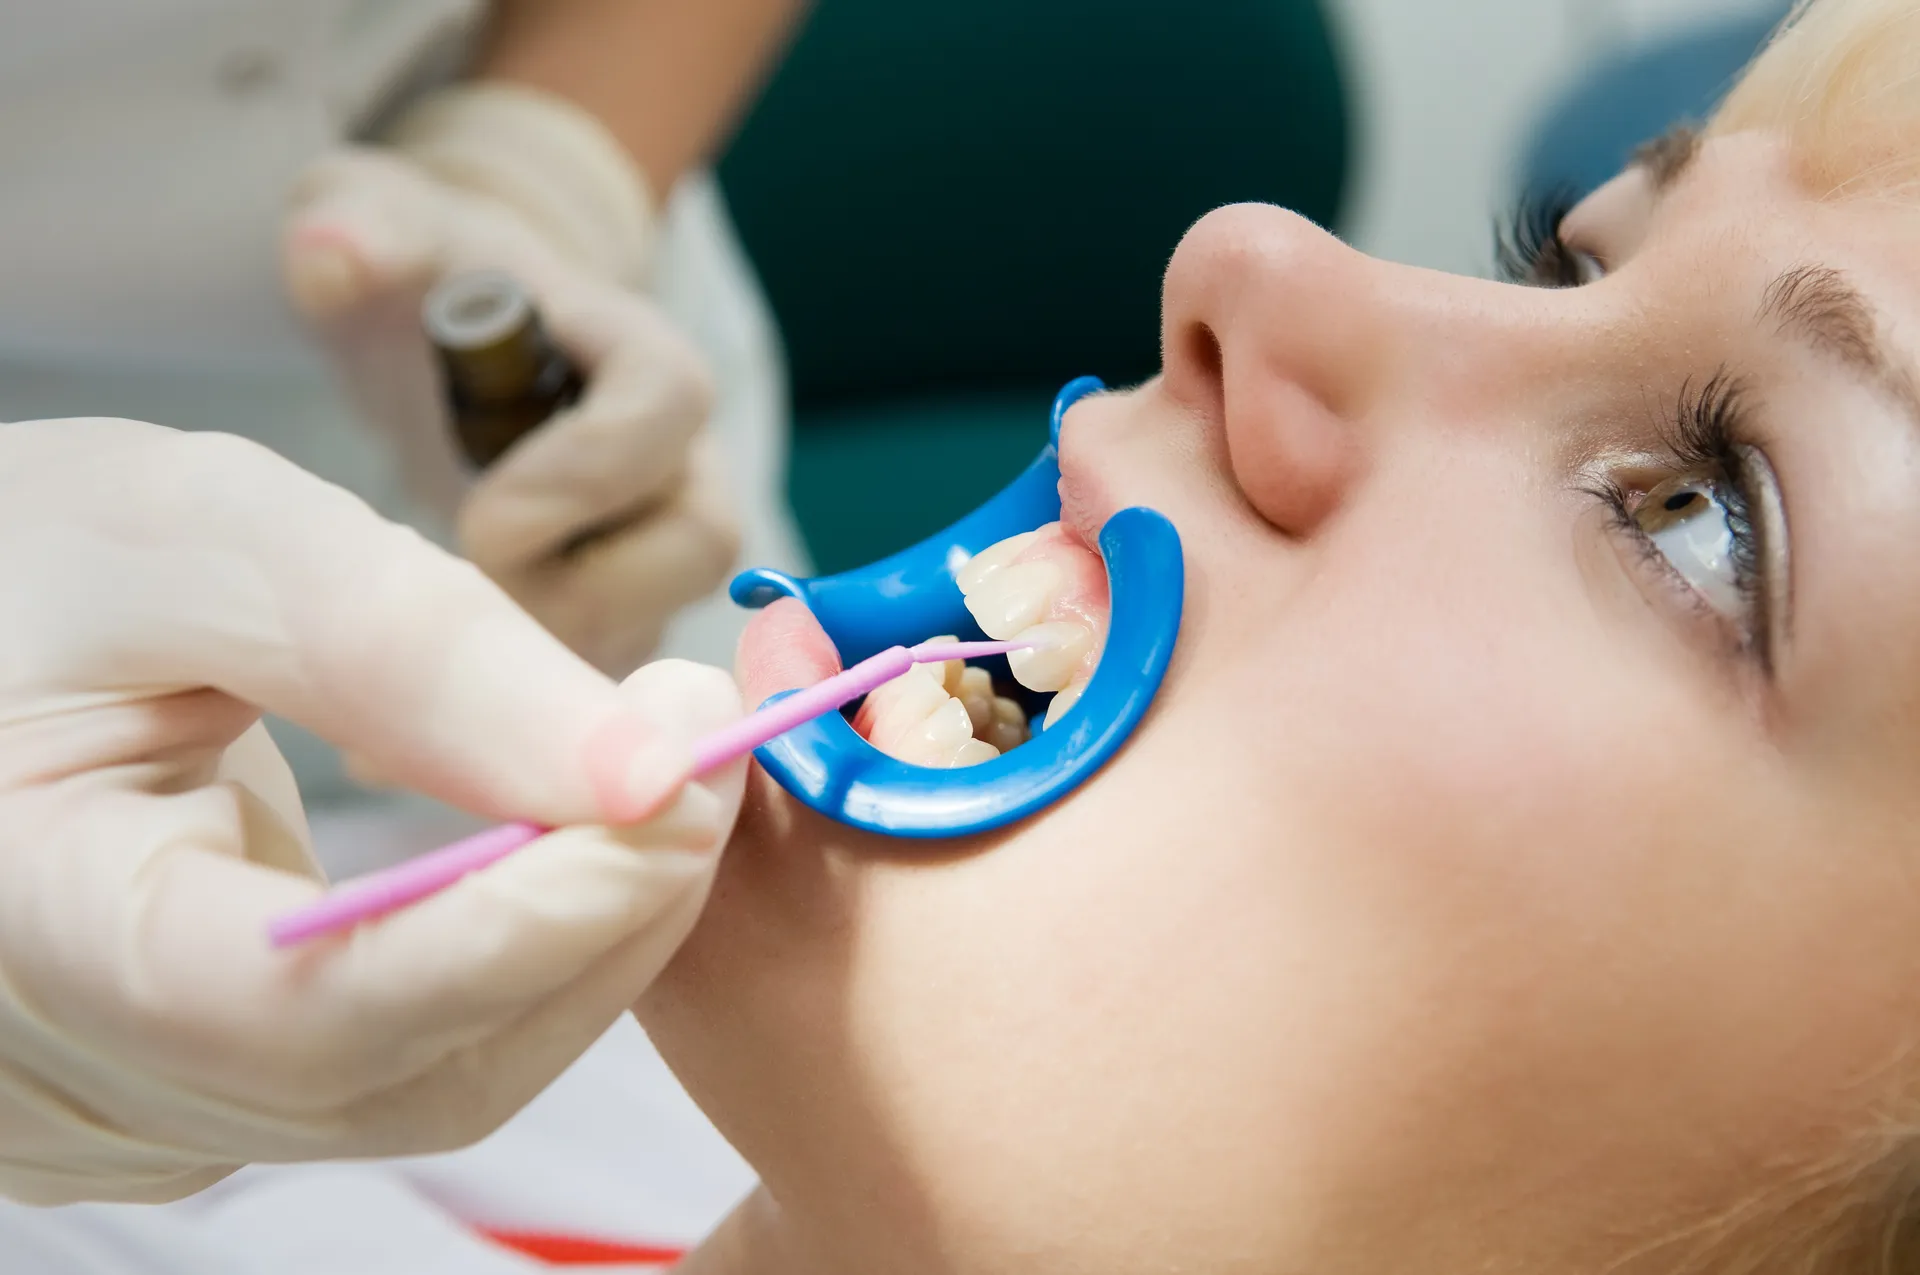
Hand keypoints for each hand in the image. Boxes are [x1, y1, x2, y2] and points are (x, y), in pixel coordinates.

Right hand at [0, 418, 746, 1205]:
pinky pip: (416, 1063)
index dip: (525, 923)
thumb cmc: (26, 564)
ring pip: (438, 1080)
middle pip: (407, 1070)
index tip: (682, 792)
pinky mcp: (204, 1094)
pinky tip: (575, 846)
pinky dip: (530, 954)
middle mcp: (71, 1077)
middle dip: (597, 915)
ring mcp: (140, 1111)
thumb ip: (406, 651)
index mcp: (18, 927)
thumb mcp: (194, 538)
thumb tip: (644, 768)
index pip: (304, 1009)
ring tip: (662, 779)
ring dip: (588, 935)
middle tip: (708, 753)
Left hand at [282, 85, 740, 676]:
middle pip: (692, 548)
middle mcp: (687, 461)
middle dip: (571, 588)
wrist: (466, 334)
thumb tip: (332, 254)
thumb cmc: (434, 277)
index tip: (474, 515)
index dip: (577, 478)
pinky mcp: (625, 616)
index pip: (663, 416)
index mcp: (644, 360)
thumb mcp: (386, 225)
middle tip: (455, 591)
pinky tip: (398, 746)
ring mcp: (663, 547)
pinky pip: (603, 692)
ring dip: (549, 670)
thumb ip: (362, 229)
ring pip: (658, 633)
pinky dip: (514, 728)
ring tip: (419, 676)